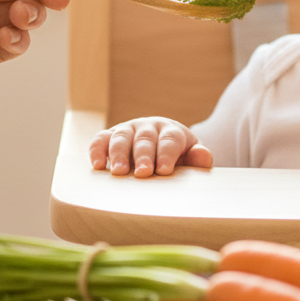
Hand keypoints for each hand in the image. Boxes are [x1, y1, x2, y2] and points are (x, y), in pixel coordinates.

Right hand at [89, 117, 213, 176]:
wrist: (159, 150)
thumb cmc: (177, 159)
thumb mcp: (190, 159)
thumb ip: (198, 159)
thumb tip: (202, 156)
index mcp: (171, 131)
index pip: (170, 140)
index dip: (167, 154)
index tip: (164, 171)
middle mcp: (148, 127)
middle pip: (145, 138)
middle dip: (144, 155)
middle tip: (143, 173)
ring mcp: (128, 129)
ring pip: (121, 137)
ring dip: (118, 154)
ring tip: (119, 173)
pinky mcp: (109, 136)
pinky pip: (100, 139)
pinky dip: (97, 150)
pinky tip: (97, 165)